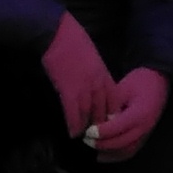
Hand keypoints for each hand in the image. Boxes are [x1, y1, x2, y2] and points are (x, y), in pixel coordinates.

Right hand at [39, 12, 116, 142]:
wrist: (58, 34)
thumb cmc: (73, 39)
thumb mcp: (92, 55)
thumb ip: (95, 70)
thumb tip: (95, 79)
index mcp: (104, 73)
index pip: (114, 98)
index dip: (113, 112)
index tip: (112, 121)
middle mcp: (98, 84)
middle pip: (104, 110)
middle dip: (102, 123)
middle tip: (99, 135)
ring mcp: (84, 89)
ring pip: (90, 115)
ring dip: (87, 127)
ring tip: (86, 137)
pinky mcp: (69, 92)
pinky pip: (73, 114)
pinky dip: (74, 125)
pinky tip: (73, 133)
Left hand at [90, 67, 171, 159]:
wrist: (159, 82)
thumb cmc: (140, 82)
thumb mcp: (124, 88)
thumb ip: (111, 104)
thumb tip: (96, 119)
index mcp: (140, 113)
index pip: (118, 127)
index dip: (102, 131)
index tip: (87, 131)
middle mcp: (144, 127)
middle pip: (121, 142)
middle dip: (102, 143)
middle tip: (86, 140)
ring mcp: (146, 134)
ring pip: (125, 150)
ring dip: (108, 152)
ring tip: (92, 146)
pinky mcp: (144, 137)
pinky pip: (130, 152)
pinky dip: (116, 155)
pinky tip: (102, 154)